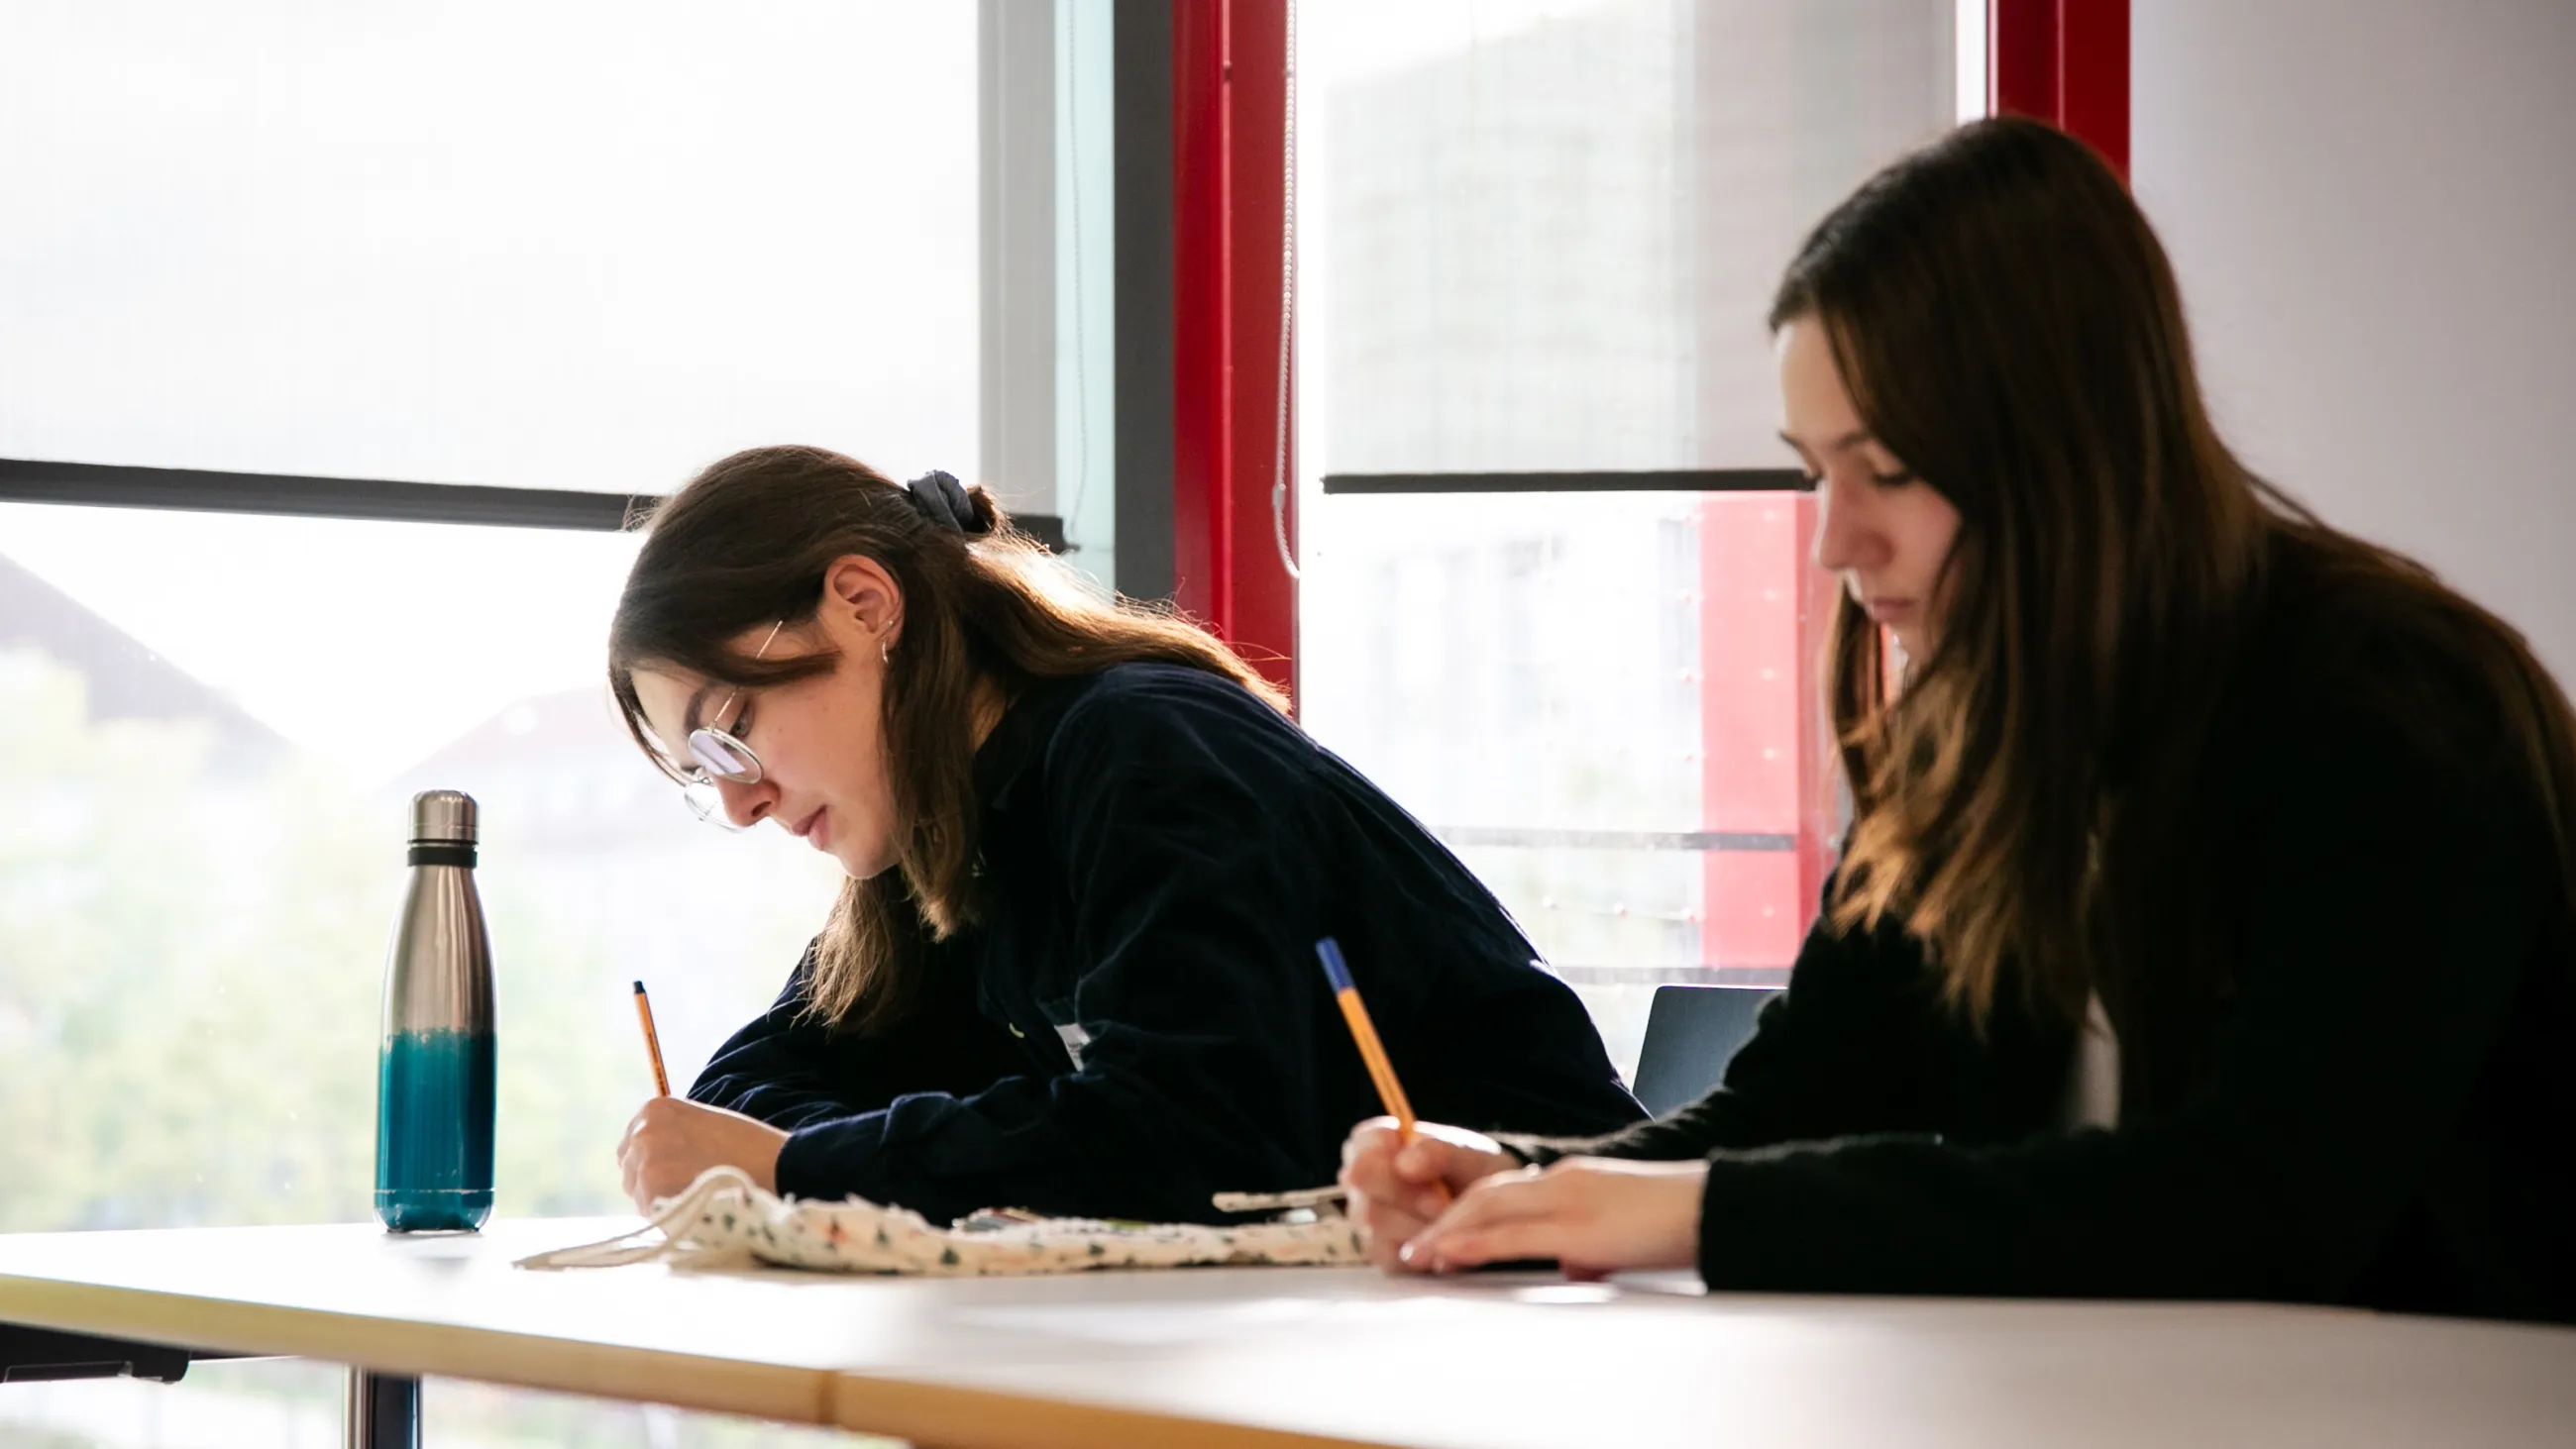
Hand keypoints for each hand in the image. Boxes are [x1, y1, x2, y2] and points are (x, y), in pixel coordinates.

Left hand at [616, 1096, 789, 1213]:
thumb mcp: (703, 1125)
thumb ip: (673, 1136)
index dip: (654, 1163)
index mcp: (656, 1109)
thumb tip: (651, 1161)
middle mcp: (644, 1128)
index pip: (632, 1145)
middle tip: (687, 1188)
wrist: (775, 1164)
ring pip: (638, 1193)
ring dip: (661, 1200)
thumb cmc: (747, 1148)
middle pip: (630, 1169)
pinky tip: (695, 1207)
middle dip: (653, 1182)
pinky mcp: (652, 1183)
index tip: (677, 1171)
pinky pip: (649, 1210)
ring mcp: (646, 1155)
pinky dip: (668, 1216)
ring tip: (696, 1197)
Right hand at [1338, 1117, 1520, 1271]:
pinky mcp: (1379, 1253)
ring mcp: (1364, 1219)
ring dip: (1418, 1222)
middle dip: (1408, 1192)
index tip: (1414, 1163)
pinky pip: (1388, 1253)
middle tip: (1443, 1201)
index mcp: (1374, 1143)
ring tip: (1447, 1219)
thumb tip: (1404, 1163)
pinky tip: (1441, 1240)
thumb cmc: (1471, 1173)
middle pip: (1363, 1182)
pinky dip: (1420, 1249)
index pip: (1361, 1143)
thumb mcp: (1466, 1155)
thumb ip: (1437, 1152)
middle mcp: (1361, 1180)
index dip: (1385, 1153)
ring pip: (1375, 1220)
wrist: (1488, 1212)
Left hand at [1399, 1155, 1707, 1279]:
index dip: (1465, 1210)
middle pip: (1486, 1194)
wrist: (1715, 1208)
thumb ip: (1591, 1245)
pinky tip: (1449, 1253)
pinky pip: (1513, 1234)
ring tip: (1418, 1255)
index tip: (1439, 1232)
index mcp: (1573, 1180)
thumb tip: (1576, 1267)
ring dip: (1447, 1233)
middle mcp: (1563, 1181)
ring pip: (1489, 1210)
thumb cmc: (1678, 1223)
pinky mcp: (1579, 1227)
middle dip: (1444, 1219)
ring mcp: (1569, 1201)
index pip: (1505, 1190)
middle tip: (1414, 1246)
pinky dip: (1474, 1243)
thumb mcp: (1621, 1233)